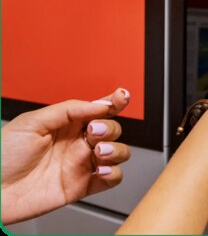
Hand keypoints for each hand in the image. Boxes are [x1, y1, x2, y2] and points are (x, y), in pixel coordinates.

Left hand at [1, 88, 131, 224]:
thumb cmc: (2, 156)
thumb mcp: (32, 122)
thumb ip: (68, 110)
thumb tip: (98, 104)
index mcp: (66, 124)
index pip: (97, 109)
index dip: (114, 101)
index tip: (122, 96)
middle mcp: (77, 143)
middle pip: (112, 129)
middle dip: (110, 128)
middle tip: (94, 131)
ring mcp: (81, 164)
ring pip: (119, 153)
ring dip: (117, 150)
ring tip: (100, 152)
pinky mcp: (83, 186)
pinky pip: (112, 179)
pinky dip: (114, 173)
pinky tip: (102, 170)